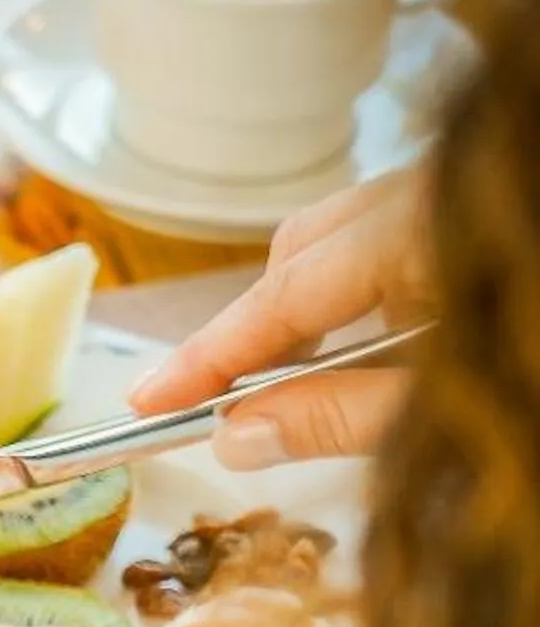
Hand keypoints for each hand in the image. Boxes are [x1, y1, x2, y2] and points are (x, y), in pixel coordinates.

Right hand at [127, 165, 433, 467]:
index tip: (149, 401)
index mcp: (424, 229)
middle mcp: (435, 190)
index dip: (211, 353)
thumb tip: (236, 436)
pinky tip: (369, 349)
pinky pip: (394, 238)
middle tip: (217, 405)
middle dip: (254, 324)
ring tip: (292, 386)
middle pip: (302, 248)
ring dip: (306, 307)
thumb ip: (341, 419)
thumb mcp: (447, 414)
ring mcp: (458, 194)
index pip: (285, 294)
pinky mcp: (477, 215)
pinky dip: (360, 291)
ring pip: (344, 238)